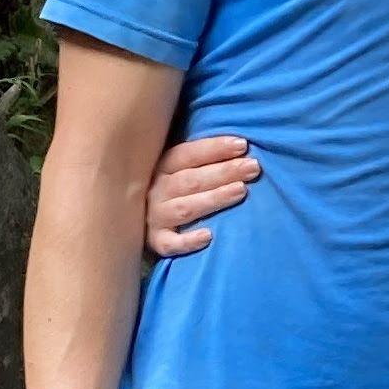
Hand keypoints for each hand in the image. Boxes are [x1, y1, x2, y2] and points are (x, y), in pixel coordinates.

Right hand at [142, 127, 258, 260]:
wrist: (135, 221)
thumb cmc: (170, 190)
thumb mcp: (176, 169)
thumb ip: (198, 160)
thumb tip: (238, 145)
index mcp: (161, 167)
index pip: (188, 154)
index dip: (215, 149)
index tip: (242, 145)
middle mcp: (155, 190)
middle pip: (191, 180)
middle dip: (224, 172)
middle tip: (253, 167)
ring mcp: (154, 217)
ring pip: (185, 208)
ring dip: (214, 198)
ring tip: (241, 191)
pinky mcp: (155, 242)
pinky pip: (169, 243)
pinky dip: (187, 241)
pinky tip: (208, 236)